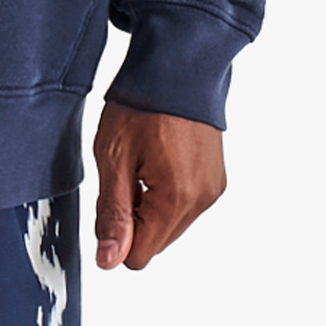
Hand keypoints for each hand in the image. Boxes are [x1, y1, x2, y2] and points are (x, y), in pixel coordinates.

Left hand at [92, 102, 225, 270]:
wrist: (178, 66)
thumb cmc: (143, 104)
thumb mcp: (113, 157)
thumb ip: (112, 214)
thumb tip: (109, 260)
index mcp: (176, 199)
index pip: (138, 255)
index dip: (116, 231)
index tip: (113, 193)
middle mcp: (201, 200)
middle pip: (155, 242)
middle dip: (134, 217)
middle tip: (127, 171)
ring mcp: (212, 190)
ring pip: (170, 225)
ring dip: (150, 205)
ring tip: (144, 161)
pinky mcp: (216, 180)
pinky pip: (185, 206)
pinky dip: (167, 193)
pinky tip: (159, 159)